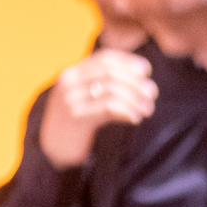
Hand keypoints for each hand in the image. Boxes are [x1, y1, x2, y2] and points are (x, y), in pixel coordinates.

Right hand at [38, 50, 157, 168]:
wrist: (53, 148)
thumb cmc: (78, 121)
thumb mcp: (88, 98)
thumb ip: (106, 85)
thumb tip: (144, 79)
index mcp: (73, 72)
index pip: (104, 58)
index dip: (128, 61)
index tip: (146, 71)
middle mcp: (69, 81)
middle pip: (111, 72)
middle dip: (135, 82)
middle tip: (152, 93)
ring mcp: (70, 98)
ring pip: (112, 89)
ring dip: (135, 98)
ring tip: (148, 109)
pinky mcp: (75, 116)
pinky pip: (108, 107)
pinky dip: (127, 110)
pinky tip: (136, 118)